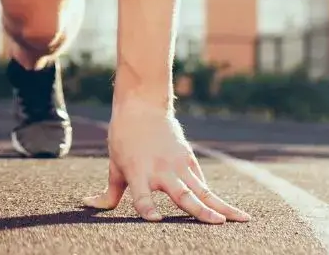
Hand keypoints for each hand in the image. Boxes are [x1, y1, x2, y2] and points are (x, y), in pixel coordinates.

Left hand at [83, 97, 250, 224]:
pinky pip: (202, 182)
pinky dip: (215, 197)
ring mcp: (177, 164)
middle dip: (199, 210)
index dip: (147, 208)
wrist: (141, 105)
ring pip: (202, 190)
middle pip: (181, 194)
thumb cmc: (123, 137)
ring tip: (241, 220)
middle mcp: (160, 170)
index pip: (141, 195)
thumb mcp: (114, 163)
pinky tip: (232, 212)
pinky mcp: (188, 159)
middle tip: (216, 223)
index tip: (154, 219)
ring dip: (221, 206)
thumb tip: (87, 204)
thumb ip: (108, 191)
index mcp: (137, 172)